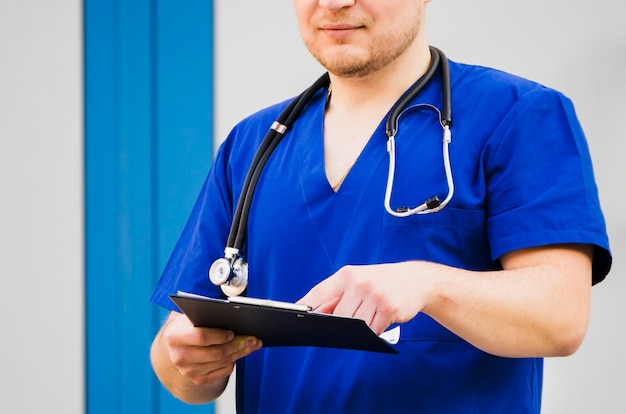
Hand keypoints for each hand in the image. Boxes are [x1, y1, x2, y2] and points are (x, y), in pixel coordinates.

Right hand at [161, 312, 261, 386]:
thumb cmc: (188, 325)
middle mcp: (179, 356)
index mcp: (175, 336)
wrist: (177, 343)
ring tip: (251, 344)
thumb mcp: (192, 315)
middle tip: (252, 338)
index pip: (202, 337)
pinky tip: (238, 354)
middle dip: (238, 345)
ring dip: (240, 353)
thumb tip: (235, 315)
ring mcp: (188, 371)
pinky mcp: (197, 379)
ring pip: (222, 362)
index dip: (220, 335)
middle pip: (217, 353)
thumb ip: (208, 314)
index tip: (233, 332)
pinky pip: (222, 372)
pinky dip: (233, 363)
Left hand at [298, 262, 434, 334]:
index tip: (295, 315)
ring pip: (356, 325)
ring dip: (360, 328)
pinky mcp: (389, 308)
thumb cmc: (381, 281)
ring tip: (370, 316)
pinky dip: (375, 331)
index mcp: (347, 274)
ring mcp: (375, 295)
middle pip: (338, 316)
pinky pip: (373, 330)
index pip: (320, 293)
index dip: (306, 306)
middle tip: (349, 323)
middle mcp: (360, 282)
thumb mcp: (358, 280)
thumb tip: (314, 314)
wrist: (416, 280)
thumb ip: (338, 296)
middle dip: (340, 324)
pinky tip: (381, 320)